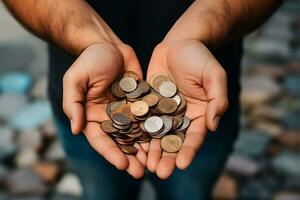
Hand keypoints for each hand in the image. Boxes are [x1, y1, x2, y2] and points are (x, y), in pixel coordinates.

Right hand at [63, 43, 146, 177]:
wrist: (108, 45)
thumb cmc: (89, 61)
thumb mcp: (76, 80)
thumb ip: (74, 104)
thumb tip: (76, 129)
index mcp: (92, 116)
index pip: (101, 140)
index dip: (111, 153)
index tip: (123, 165)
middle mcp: (111, 118)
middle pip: (121, 142)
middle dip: (131, 157)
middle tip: (142, 171)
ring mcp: (127, 111)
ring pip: (137, 134)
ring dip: (145, 149)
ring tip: (155, 163)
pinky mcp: (141, 102)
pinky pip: (149, 117)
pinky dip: (156, 129)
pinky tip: (165, 139)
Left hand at [146, 40, 227, 178]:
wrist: (180, 43)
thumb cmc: (200, 57)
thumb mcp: (214, 75)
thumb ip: (217, 99)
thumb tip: (213, 125)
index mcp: (199, 113)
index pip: (194, 136)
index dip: (188, 151)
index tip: (181, 164)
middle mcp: (181, 116)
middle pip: (174, 140)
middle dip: (168, 157)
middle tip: (160, 173)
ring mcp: (164, 111)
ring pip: (157, 134)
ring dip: (152, 151)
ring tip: (146, 166)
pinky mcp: (149, 103)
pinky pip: (143, 119)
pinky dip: (139, 133)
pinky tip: (132, 145)